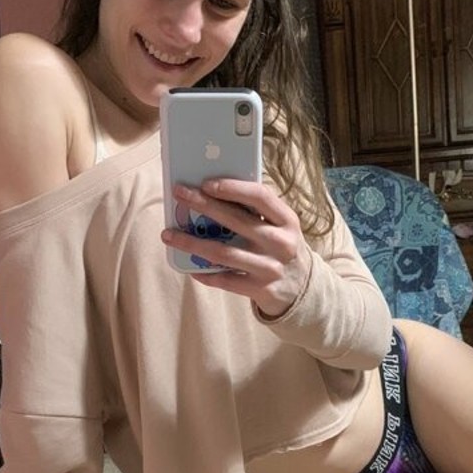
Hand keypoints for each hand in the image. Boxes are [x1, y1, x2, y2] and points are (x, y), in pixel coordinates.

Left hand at [162, 178, 311, 316]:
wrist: (304, 290)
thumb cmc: (282, 249)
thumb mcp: (281, 227)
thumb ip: (258, 212)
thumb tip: (214, 192)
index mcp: (287, 221)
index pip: (260, 197)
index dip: (232, 188)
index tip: (206, 182)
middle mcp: (280, 243)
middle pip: (236, 221)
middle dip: (203, 205)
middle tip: (179, 195)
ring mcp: (270, 268)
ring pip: (223, 253)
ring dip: (191, 242)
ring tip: (168, 234)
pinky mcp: (260, 289)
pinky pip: (225, 280)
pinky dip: (205, 273)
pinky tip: (190, 267)